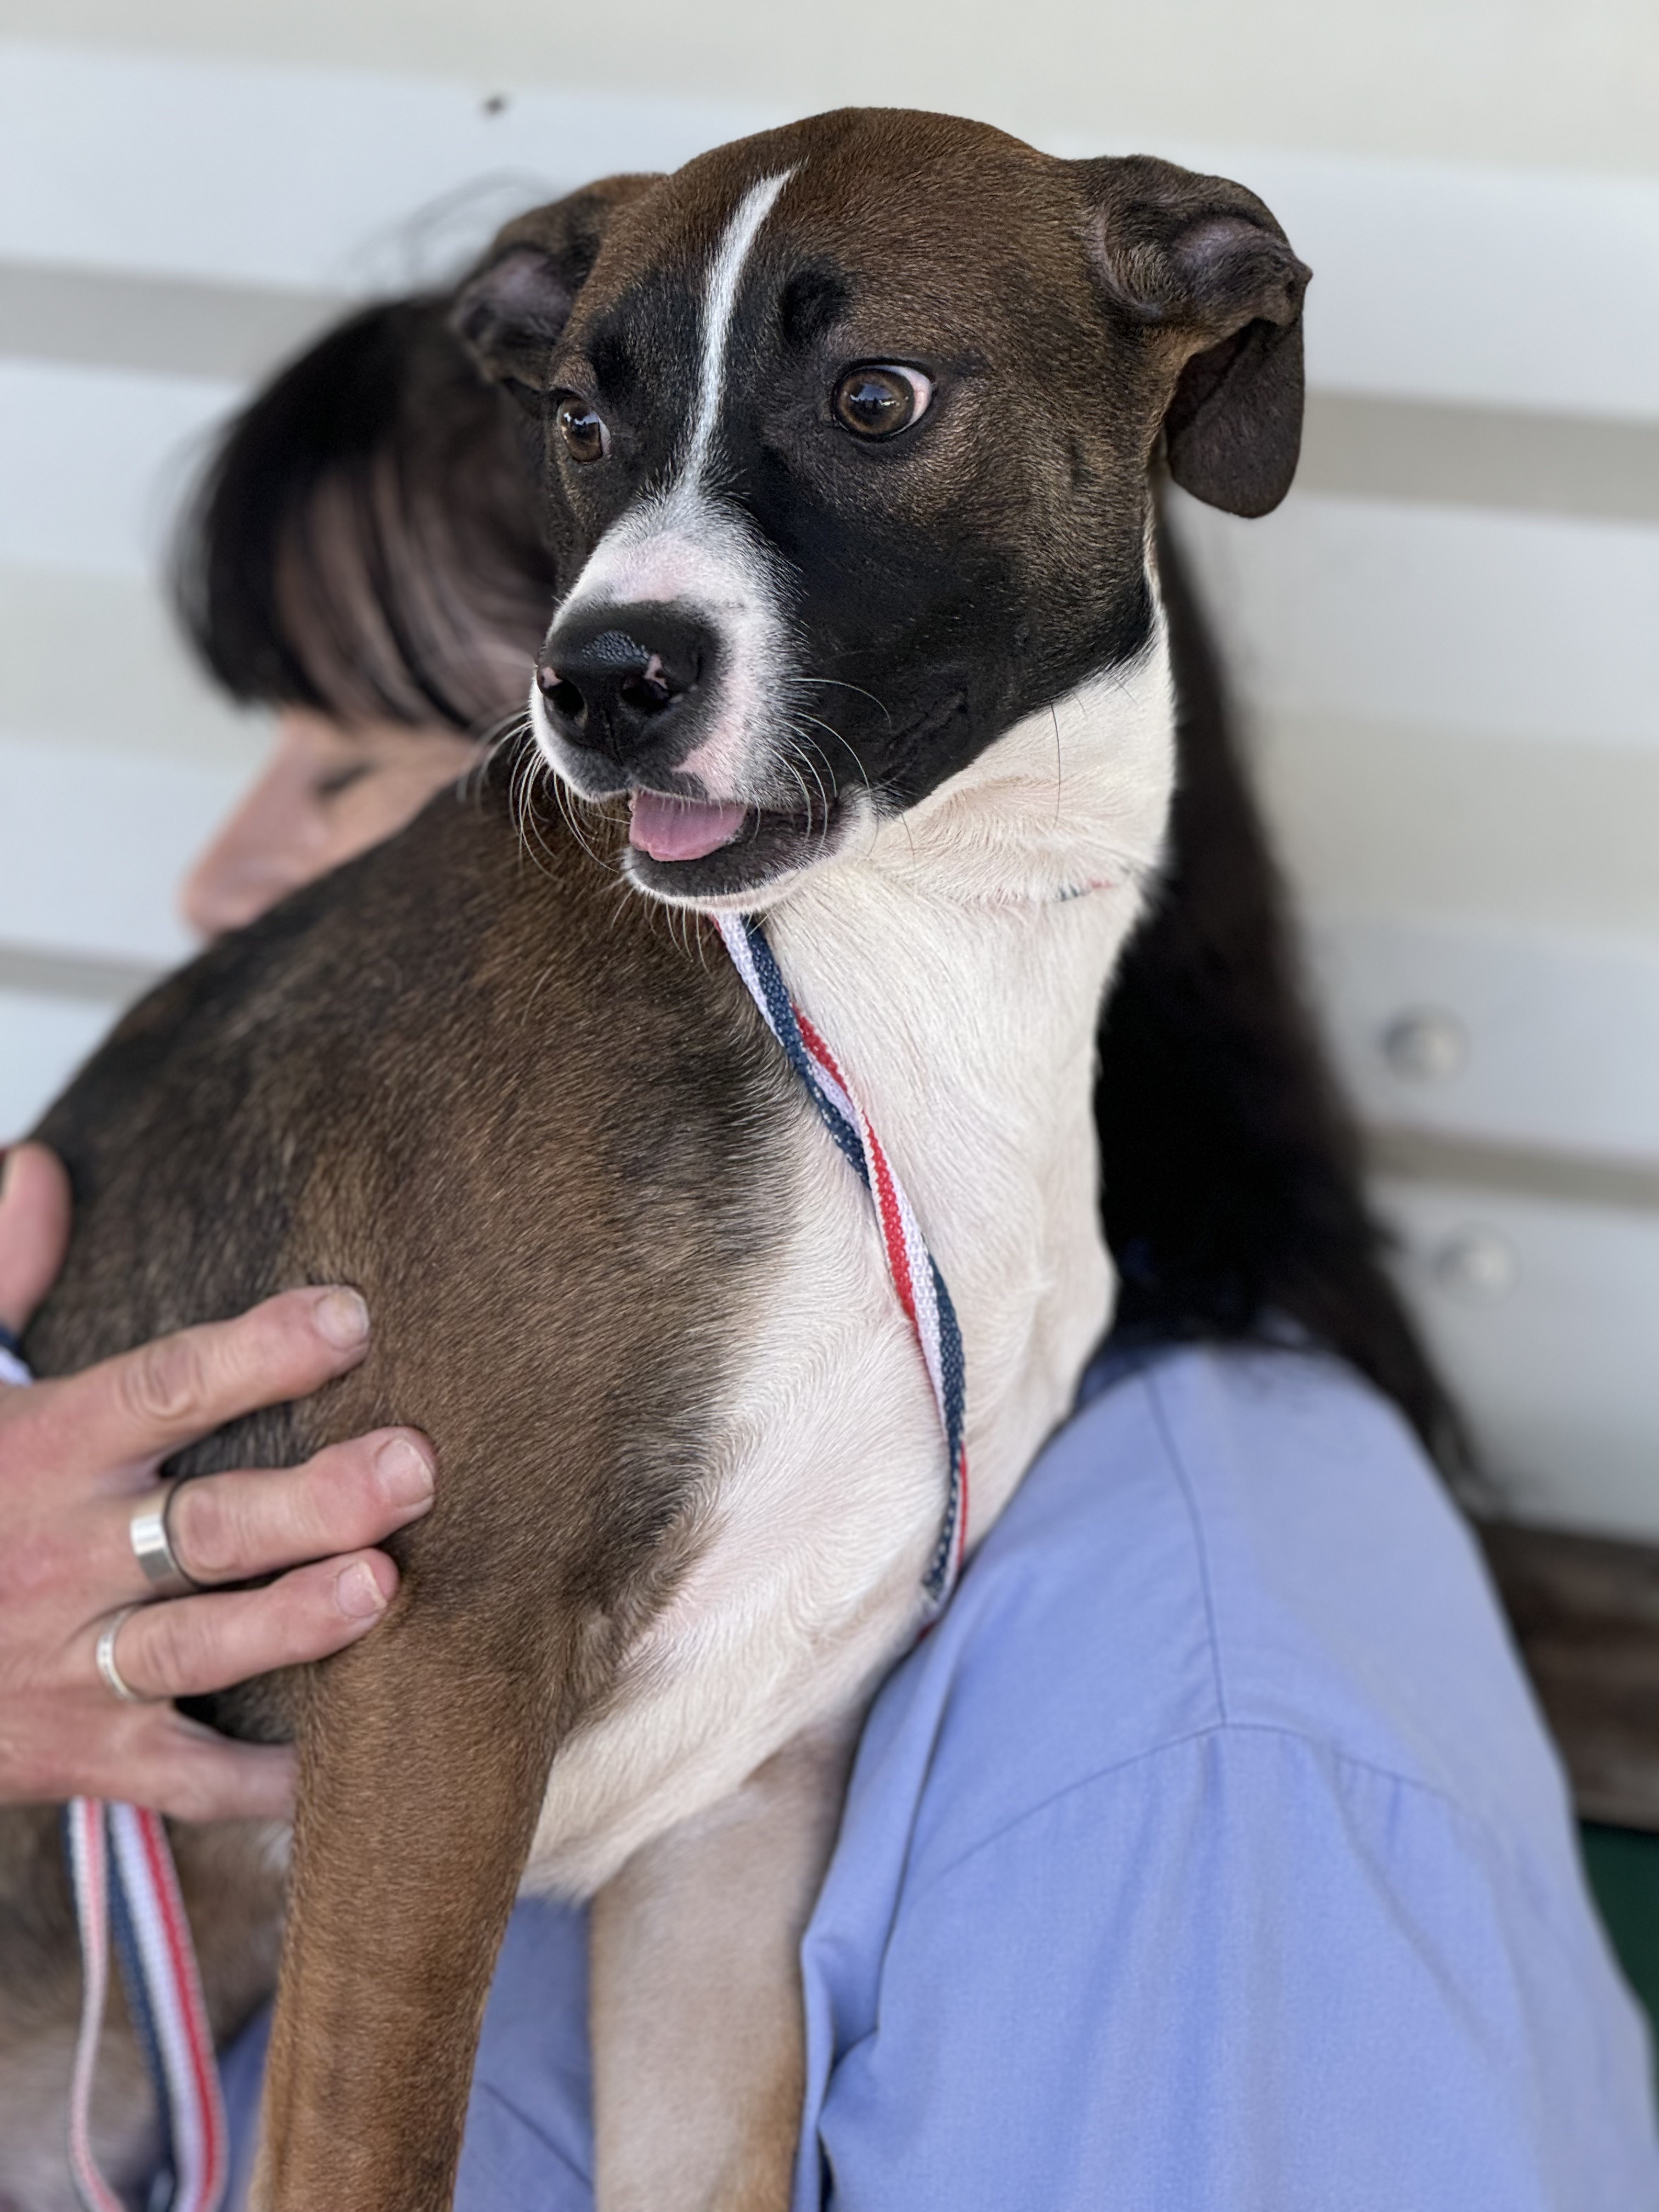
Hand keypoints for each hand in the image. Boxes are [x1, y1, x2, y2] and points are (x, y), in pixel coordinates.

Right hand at [0, 1142, 434, 1820]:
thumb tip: (41, 1164)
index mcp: (39, 1454)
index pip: (159, 1390)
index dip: (254, 1353)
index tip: (350, 1316)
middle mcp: (60, 1558)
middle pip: (203, 1525)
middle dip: (312, 1498)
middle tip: (416, 1463)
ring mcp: (70, 1663)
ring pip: (198, 1645)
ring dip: (294, 1624)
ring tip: (386, 1592)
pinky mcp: (79, 1754)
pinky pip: (181, 1777)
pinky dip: (261, 1785)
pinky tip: (348, 1770)